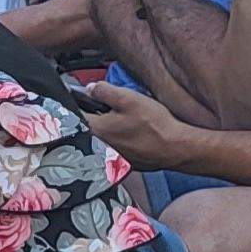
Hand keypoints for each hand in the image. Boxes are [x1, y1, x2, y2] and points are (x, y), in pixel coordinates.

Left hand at [81, 78, 197, 171]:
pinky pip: (113, 148)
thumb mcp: (128, 98)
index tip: (84, 98)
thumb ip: (104, 91)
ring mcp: (111, 157)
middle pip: (87, 128)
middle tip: (108, 108)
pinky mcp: (123, 163)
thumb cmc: (154, 125)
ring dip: (106, 130)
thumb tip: (90, 88)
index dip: (78, 103)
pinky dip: (118, 141)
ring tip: (124, 122)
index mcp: (96, 129)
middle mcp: (99, 147)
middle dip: (94, 116)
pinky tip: (133, 135)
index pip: (75, 115)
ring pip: (100, 139)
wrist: (175, 148)